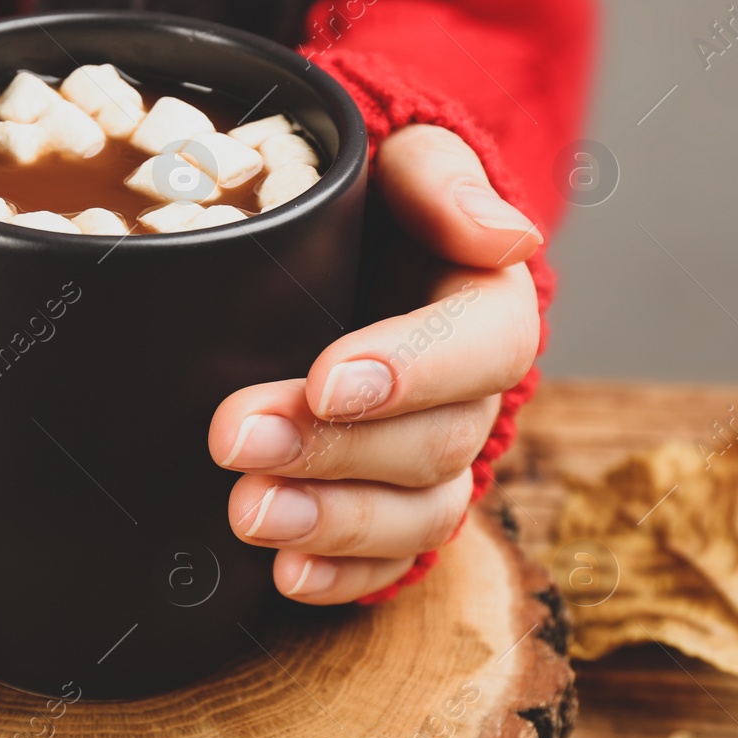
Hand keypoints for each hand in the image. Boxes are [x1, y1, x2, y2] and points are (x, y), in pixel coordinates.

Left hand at [208, 124, 540, 603]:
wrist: (324, 246)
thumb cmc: (362, 198)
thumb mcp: (397, 159)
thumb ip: (439, 180)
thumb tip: (501, 233)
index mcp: (485, 306)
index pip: (483, 345)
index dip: (413, 371)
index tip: (327, 381)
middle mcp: (470, 395)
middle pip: (434, 443)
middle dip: (335, 450)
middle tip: (236, 437)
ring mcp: (429, 460)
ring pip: (416, 514)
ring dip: (333, 522)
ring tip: (249, 513)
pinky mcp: (384, 507)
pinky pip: (386, 562)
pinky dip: (340, 578)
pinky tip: (283, 578)